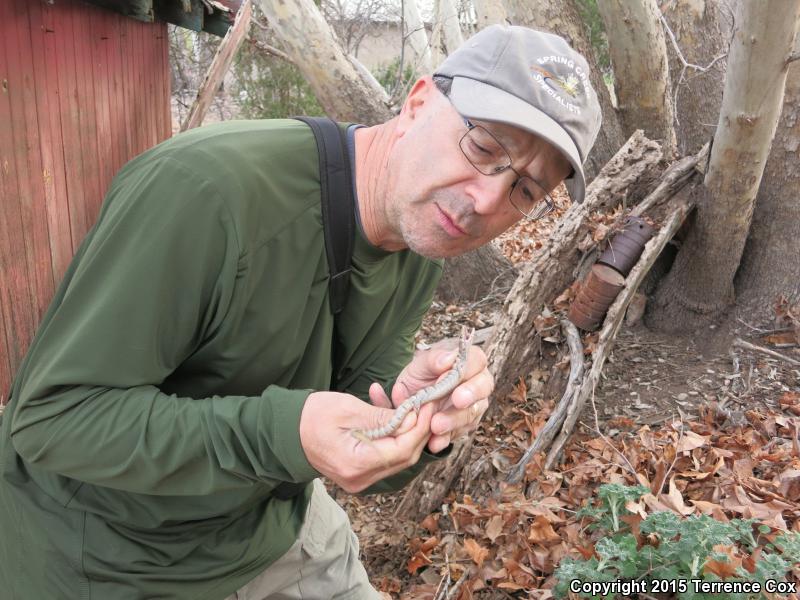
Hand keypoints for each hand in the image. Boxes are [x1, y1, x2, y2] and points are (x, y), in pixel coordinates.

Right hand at [299, 390, 435, 492]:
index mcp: (356, 463)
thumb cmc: (312, 416)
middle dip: (418, 429)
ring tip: (408, 404)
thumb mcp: (349, 409)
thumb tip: (412, 418)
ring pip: (398, 458)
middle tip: (425, 404)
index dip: (420, 427)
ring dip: (407, 431)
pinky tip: (390, 413)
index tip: (427, 405)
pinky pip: (386, 456)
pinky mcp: (360, 473)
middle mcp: (361, 479)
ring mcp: (361, 480)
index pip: (402, 450)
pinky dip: (392, 436)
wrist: (286, 432)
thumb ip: (382, 417)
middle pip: (404, 458)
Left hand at [368, 337, 493, 453]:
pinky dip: (445, 439)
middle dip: (470, 395)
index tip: (452, 378)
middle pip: (482, 388)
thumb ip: (434, 358)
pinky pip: (459, 433)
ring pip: (471, 413)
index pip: (477, 360)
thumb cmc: (421, 373)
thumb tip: (448, 359)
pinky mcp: (465, 426)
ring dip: (454, 421)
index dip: (467, 369)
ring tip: (435, 426)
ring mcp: (474, 406)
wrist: (410, 396)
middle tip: (457, 401)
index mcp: (469, 361)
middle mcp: (478, 383)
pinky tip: (434, 442)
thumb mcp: (421, 363)